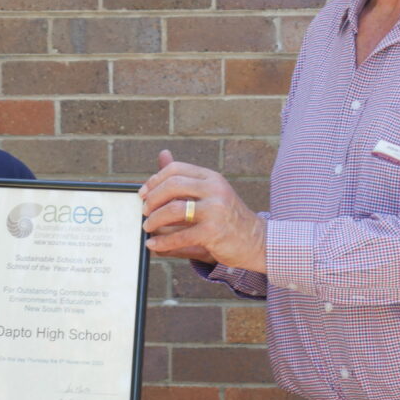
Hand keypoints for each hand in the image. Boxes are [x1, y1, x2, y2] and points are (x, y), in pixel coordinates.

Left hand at [140, 150, 266, 272]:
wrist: (256, 241)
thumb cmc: (227, 217)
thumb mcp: (209, 192)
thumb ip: (185, 177)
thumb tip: (162, 154)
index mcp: (211, 177)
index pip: (175, 170)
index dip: (154, 181)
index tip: (143, 193)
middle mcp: (215, 189)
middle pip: (172, 186)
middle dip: (152, 199)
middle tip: (144, 211)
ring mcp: (215, 210)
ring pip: (173, 209)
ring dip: (154, 220)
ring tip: (147, 227)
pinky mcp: (214, 232)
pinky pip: (180, 236)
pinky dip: (163, 242)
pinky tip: (154, 245)